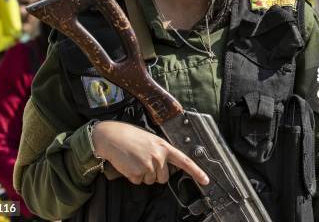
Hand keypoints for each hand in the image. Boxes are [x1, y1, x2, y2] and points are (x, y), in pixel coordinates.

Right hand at [91, 120, 208, 185]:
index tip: (206, 180)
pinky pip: (138, 182)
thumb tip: (166, 167)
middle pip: (163, 177)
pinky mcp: (137, 173)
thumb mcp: (151, 140)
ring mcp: (149, 165)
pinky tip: (129, 164)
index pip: (185, 161)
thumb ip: (161, 152)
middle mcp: (159, 156)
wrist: (112, 136)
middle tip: (143, 160)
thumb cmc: (130, 137)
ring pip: (150, 181)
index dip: (197, 172)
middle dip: (154, 173)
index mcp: (164, 146)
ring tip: (135, 160)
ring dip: (143, 174)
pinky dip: (133, 176)